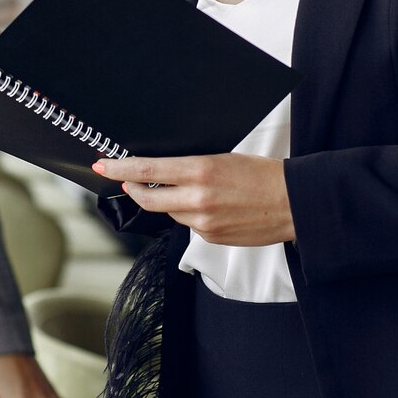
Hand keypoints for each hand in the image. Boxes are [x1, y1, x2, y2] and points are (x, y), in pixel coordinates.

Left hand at [93, 153, 294, 246]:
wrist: (294, 203)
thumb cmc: (262, 175)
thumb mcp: (222, 158)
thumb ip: (190, 166)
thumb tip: (162, 169)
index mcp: (200, 170)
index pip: (147, 170)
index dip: (120, 168)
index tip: (103, 166)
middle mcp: (197, 199)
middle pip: (147, 199)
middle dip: (132, 189)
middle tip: (124, 180)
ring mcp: (203, 222)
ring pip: (169, 213)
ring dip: (168, 202)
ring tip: (189, 190)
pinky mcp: (211, 239)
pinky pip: (188, 225)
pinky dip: (189, 215)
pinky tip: (209, 207)